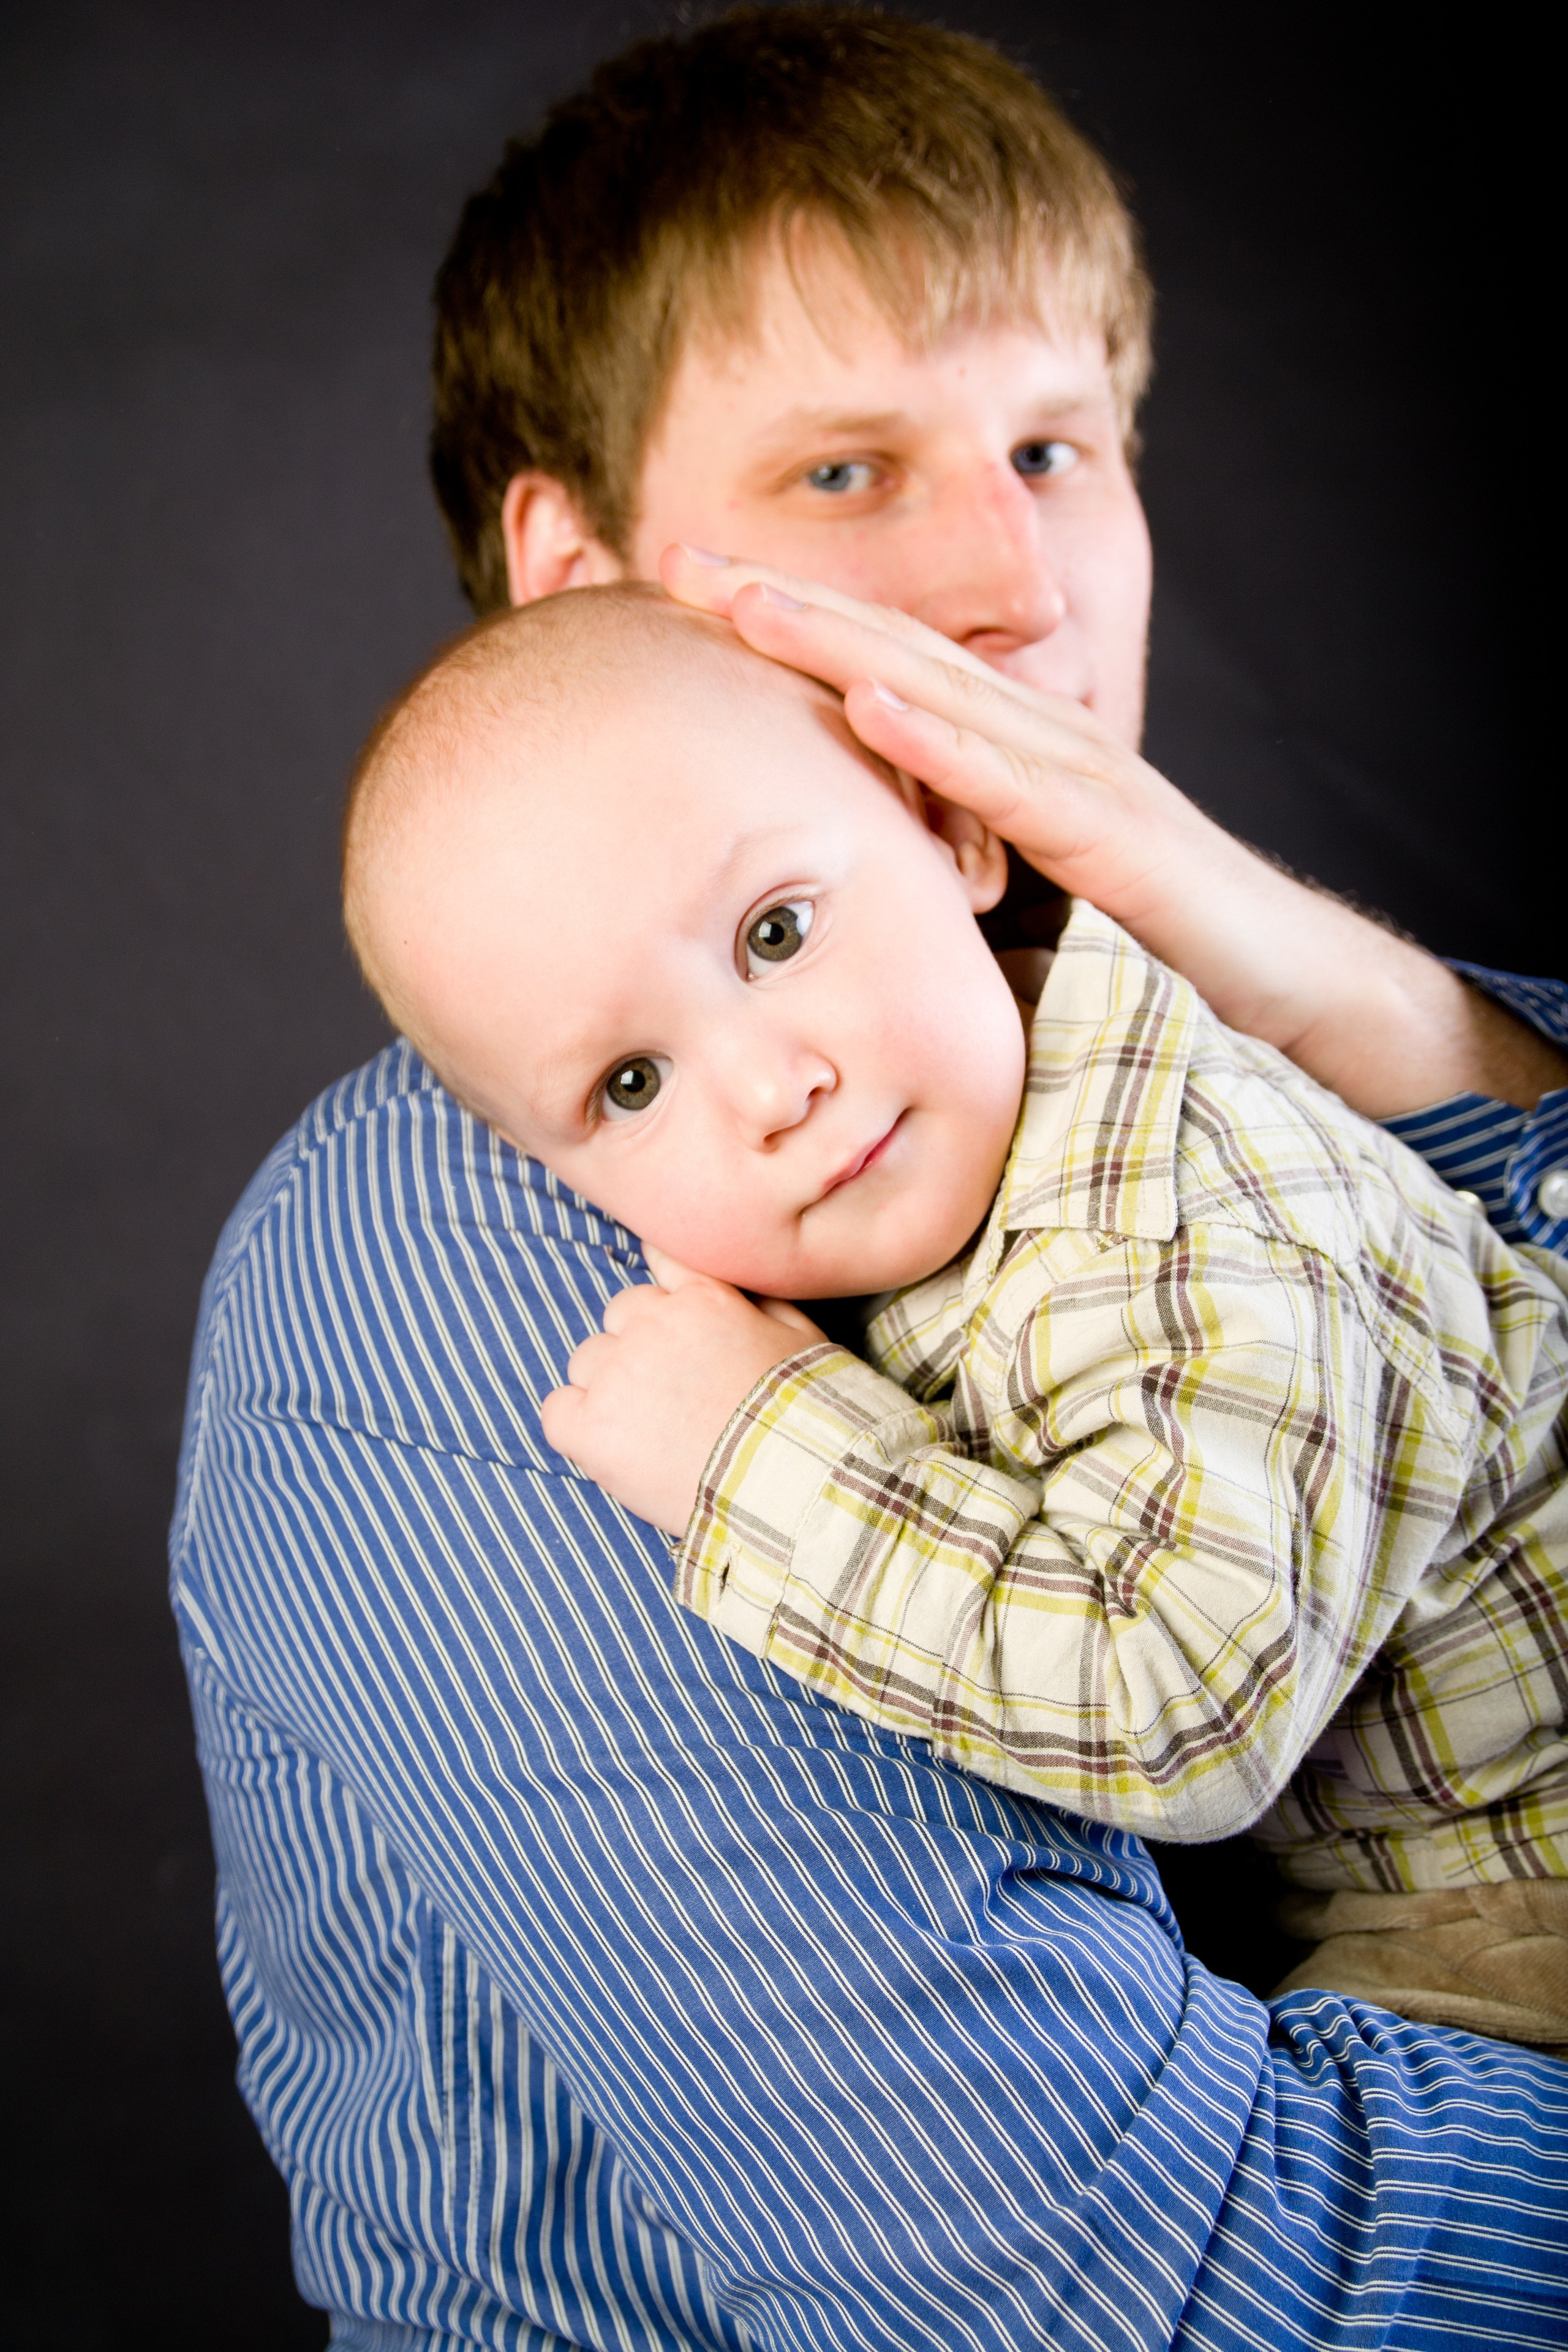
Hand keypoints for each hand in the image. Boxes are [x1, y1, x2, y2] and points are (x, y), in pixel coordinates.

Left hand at [540, 1247, 823, 1534]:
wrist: (791, 1489)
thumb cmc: (807, 1417)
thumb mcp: (801, 1338)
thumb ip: (758, 1296)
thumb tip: (726, 1272)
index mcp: (702, 1299)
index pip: (662, 1268)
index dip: (668, 1308)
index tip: (676, 1335)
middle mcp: (651, 1326)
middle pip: (620, 1317)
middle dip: (640, 1349)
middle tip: (672, 1397)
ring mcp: (616, 1376)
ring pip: (587, 1361)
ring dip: (610, 1387)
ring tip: (650, 1431)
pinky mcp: (590, 1428)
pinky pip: (557, 1410)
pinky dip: (576, 1426)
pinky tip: (613, 1448)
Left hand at [662, 546, 1564, 1117]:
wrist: (1294, 987)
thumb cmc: (1159, 948)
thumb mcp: (1026, 895)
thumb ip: (951, 863)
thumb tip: (856, 874)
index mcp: (1014, 750)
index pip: (885, 666)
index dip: (790, 624)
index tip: (690, 593)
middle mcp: (1046, 739)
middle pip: (896, 648)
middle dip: (786, 601)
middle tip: (678, 558)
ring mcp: (1084, 778)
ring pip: (945, 687)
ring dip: (839, 640)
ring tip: (745, 600)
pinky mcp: (1115, 838)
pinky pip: (1013, 783)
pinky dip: (937, 740)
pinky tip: (868, 703)